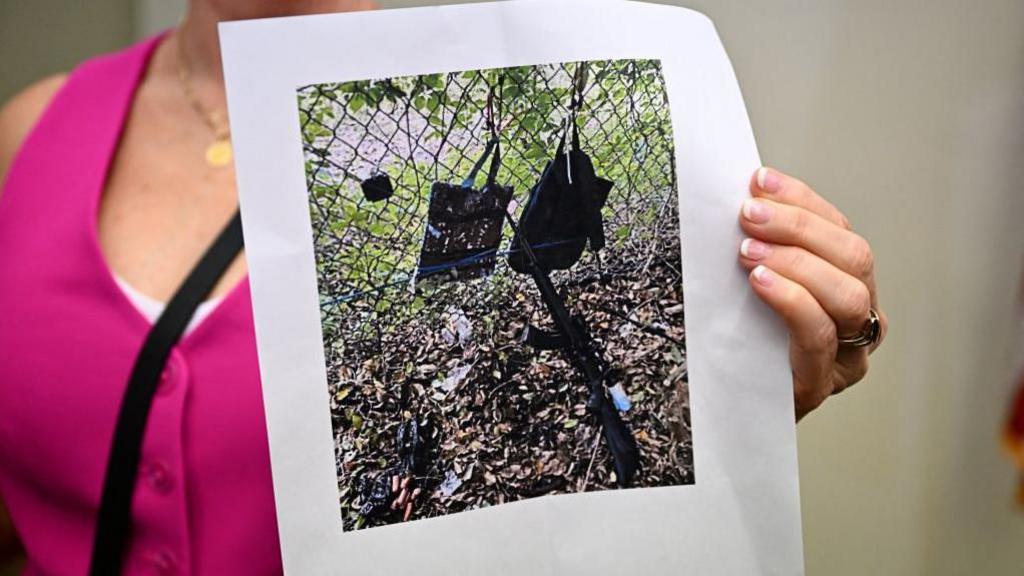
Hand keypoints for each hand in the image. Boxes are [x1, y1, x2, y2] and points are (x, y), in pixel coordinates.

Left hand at [738, 167, 886, 419]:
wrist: (720, 414)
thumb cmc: (738, 345)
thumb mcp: (750, 291)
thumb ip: (758, 251)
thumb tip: (742, 198)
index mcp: (848, 287)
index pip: (839, 231)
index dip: (803, 201)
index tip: (760, 180)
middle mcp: (860, 320)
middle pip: (854, 257)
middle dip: (799, 226)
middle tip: (749, 212)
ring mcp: (846, 357)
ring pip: (849, 294)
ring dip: (798, 261)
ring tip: (748, 249)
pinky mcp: (820, 385)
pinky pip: (819, 335)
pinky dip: (792, 300)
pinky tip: (761, 281)